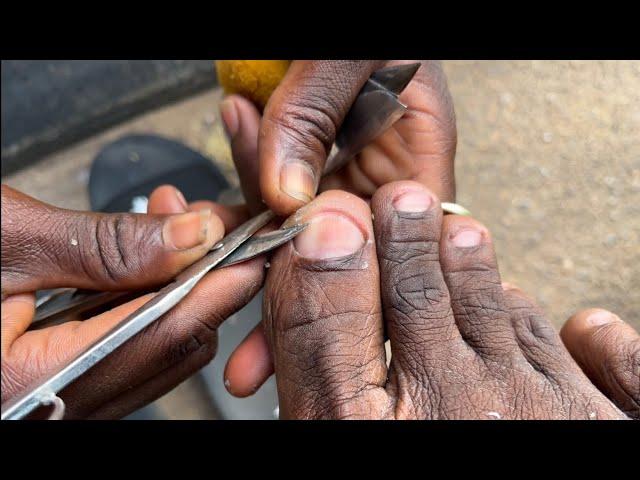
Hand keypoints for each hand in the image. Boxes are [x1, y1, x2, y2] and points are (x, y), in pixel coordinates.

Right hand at [1, 184, 262, 418]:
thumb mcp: (9, 236)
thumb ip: (103, 245)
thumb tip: (190, 237)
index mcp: (31, 380)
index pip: (166, 334)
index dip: (220, 284)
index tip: (252, 245)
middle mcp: (51, 404)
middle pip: (174, 349)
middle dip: (205, 280)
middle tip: (212, 226)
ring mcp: (59, 397)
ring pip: (158, 351)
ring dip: (177, 287)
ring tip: (173, 230)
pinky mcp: (60, 381)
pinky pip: (127, 350)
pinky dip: (145, 304)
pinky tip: (141, 264)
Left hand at [221, 60, 456, 395]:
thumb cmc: (365, 11)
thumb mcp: (350, 48)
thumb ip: (317, 112)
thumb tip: (283, 194)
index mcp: (415, 155)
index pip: (401, 246)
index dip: (363, 297)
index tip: (322, 335)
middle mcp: (375, 175)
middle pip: (342, 259)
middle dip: (298, 309)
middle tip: (255, 362)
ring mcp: (331, 172)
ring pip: (293, 238)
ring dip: (254, 271)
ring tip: (218, 307)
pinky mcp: (291, 161)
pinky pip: (259, 199)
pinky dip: (230, 216)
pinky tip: (203, 230)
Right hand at [259, 181, 638, 418]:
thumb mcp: (330, 423)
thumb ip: (322, 332)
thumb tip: (326, 237)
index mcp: (412, 409)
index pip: (395, 295)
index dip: (382, 242)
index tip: (367, 209)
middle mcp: (485, 407)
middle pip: (457, 297)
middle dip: (424, 241)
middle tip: (407, 204)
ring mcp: (550, 415)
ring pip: (519, 322)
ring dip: (489, 277)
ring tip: (464, 241)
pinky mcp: (606, 429)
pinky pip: (621, 375)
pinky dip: (601, 345)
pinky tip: (584, 328)